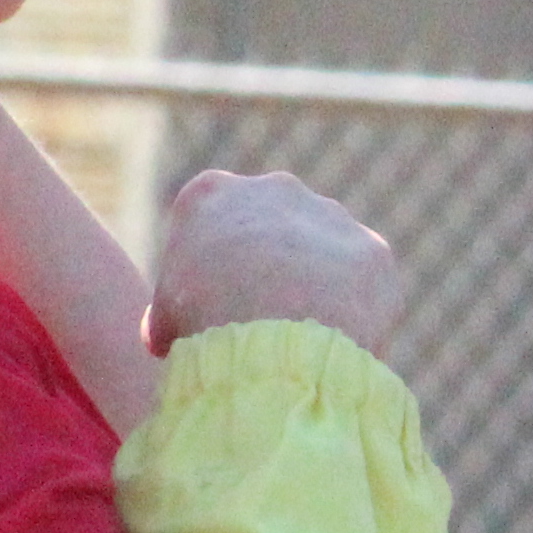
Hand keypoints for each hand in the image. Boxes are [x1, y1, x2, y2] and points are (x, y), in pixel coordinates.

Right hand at [145, 170, 404, 355]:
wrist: (272, 334)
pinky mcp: (371, 249)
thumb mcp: (166, 319)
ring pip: (323, 253)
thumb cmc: (205, 323)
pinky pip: (362, 283)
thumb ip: (167, 313)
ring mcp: (329, 215)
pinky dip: (353, 311)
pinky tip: (337, 344)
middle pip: (271, 227)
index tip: (213, 304)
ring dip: (316, 287)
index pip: (209, 221)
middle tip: (264, 319)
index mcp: (212, 192)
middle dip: (270, 265)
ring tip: (303, 338)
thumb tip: (161, 334)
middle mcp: (274, 188)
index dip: (211, 268)